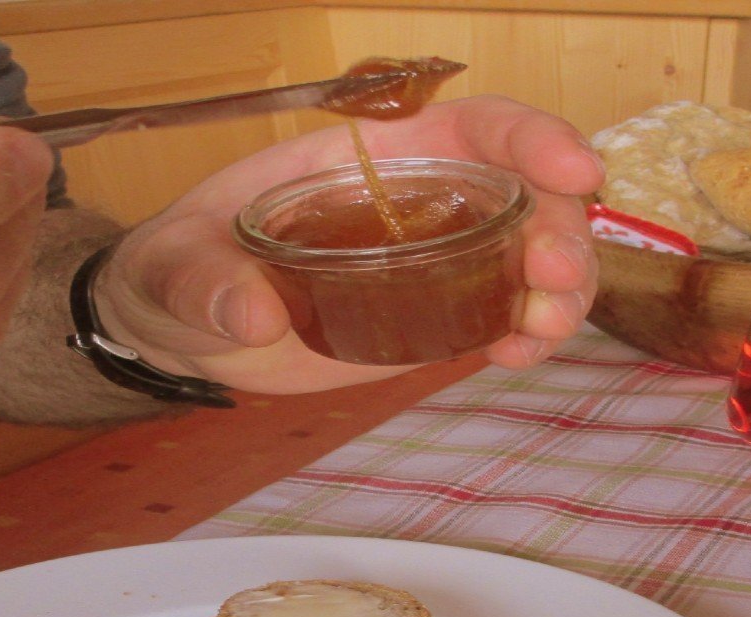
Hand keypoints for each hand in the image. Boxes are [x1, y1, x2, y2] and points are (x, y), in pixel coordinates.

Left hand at [93, 95, 602, 394]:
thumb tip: (249, 312)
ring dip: (560, 291)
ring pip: (531, 259)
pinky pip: (505, 316)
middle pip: (526, 196)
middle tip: (549, 281)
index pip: (474, 128)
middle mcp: (422, 201)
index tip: (573, 170)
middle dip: (561, 230)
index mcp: (373, 157)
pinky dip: (529, 334)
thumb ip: (205, 282)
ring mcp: (437, 262)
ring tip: (540, 332)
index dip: (533, 138)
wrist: (182, 331)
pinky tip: (517, 355)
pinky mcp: (434, 317)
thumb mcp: (177, 265)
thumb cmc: (180, 269)